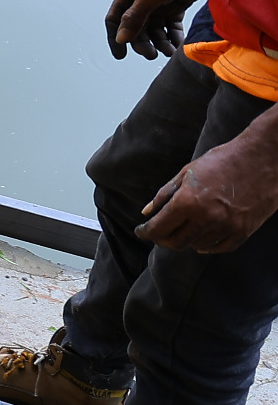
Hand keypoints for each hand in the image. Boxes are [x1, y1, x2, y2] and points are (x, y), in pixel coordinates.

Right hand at [106, 0, 203, 59]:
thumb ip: (134, 17)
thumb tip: (121, 38)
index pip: (115, 20)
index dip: (116, 38)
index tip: (121, 55)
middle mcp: (140, 0)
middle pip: (136, 29)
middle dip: (143, 43)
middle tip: (151, 55)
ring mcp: (157, 4)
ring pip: (154, 30)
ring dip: (160, 42)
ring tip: (169, 51)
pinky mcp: (174, 6)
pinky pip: (170, 27)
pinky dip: (173, 37)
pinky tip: (177, 44)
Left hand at [138, 125, 277, 252]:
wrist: (263, 157)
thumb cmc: (223, 160)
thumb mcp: (188, 172)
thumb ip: (165, 194)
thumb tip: (147, 213)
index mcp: (188, 201)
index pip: (158, 228)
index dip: (145, 232)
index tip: (141, 231)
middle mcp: (206, 217)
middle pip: (176, 242)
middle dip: (162, 239)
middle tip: (159, 233)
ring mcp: (227, 226)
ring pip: (197, 246)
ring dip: (185, 241)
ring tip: (182, 231)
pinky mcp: (245, 230)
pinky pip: (221, 247)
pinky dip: (208, 246)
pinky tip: (201, 240)